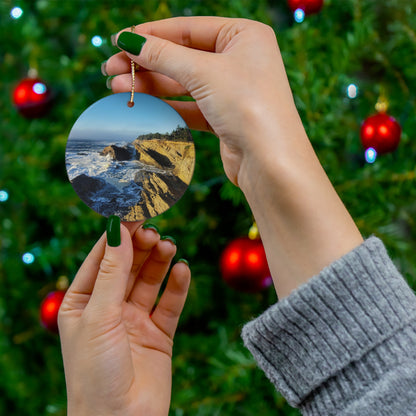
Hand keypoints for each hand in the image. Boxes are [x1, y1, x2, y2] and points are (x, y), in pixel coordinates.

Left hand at [58, 221, 189, 415]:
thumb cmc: (95, 373)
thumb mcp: (99, 316)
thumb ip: (112, 272)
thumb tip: (118, 230)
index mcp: (83, 302)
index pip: (101, 258)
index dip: (117, 234)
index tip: (133, 211)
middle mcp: (109, 307)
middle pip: (128, 265)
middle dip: (140, 246)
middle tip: (154, 230)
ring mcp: (135, 319)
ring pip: (150, 280)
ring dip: (159, 261)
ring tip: (168, 246)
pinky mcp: (159, 333)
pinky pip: (170, 303)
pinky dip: (177, 285)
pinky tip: (183, 270)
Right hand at [104, 17, 300, 186]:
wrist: (270, 162)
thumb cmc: (247, 106)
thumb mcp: (203, 72)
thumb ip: (164, 55)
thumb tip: (129, 40)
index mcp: (244, 35)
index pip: (188, 28)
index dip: (151, 34)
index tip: (119, 41)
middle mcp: (240, 60)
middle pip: (183, 56)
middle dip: (146, 63)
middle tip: (110, 69)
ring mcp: (233, 90)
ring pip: (184, 83)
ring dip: (151, 85)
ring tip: (116, 88)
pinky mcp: (225, 117)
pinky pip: (190, 106)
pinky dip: (166, 106)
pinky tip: (141, 105)